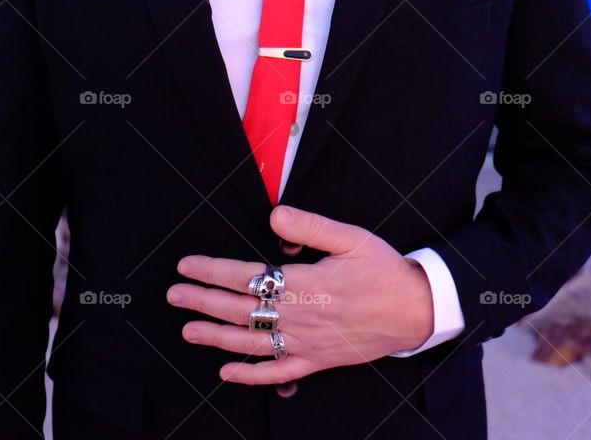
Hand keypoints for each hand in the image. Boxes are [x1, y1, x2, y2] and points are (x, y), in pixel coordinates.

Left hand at [166, 205, 433, 384]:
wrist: (417, 309)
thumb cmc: (384, 270)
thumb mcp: (351, 238)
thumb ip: (310, 226)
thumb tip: (273, 216)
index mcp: (303, 283)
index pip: (246, 276)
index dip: (212, 271)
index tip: (187, 266)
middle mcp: (299, 315)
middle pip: (240, 309)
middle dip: (202, 301)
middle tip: (173, 295)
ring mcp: (307, 342)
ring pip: (251, 342)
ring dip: (216, 337)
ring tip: (188, 330)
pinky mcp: (318, 361)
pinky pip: (279, 372)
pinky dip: (251, 375)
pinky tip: (228, 372)